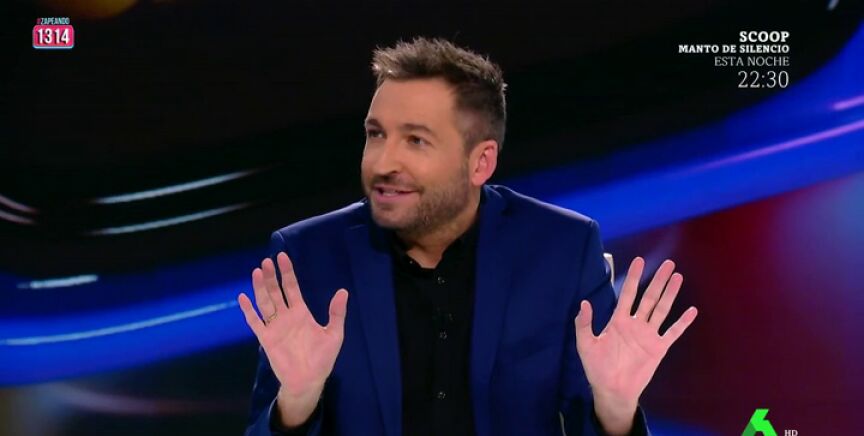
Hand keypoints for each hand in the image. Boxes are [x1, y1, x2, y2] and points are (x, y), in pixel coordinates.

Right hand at [238, 252, 348, 426]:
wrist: (309, 380)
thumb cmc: (322, 358)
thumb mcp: (334, 334)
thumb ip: (336, 313)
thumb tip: (343, 291)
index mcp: (301, 313)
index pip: (292, 287)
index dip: (287, 272)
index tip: (282, 257)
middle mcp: (286, 316)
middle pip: (276, 292)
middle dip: (271, 277)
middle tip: (266, 261)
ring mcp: (274, 326)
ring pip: (265, 302)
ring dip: (260, 288)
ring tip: (256, 272)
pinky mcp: (266, 339)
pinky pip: (255, 322)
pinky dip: (248, 310)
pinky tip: (243, 297)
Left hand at [574, 257, 696, 433]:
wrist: (612, 390)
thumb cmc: (596, 368)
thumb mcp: (585, 345)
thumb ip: (584, 324)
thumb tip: (584, 302)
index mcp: (618, 320)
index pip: (628, 293)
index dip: (633, 277)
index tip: (639, 261)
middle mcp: (636, 324)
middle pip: (649, 297)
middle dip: (658, 280)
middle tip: (668, 263)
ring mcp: (648, 335)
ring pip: (662, 310)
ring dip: (670, 294)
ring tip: (678, 277)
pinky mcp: (658, 348)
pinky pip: (672, 333)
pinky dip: (682, 322)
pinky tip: (692, 311)